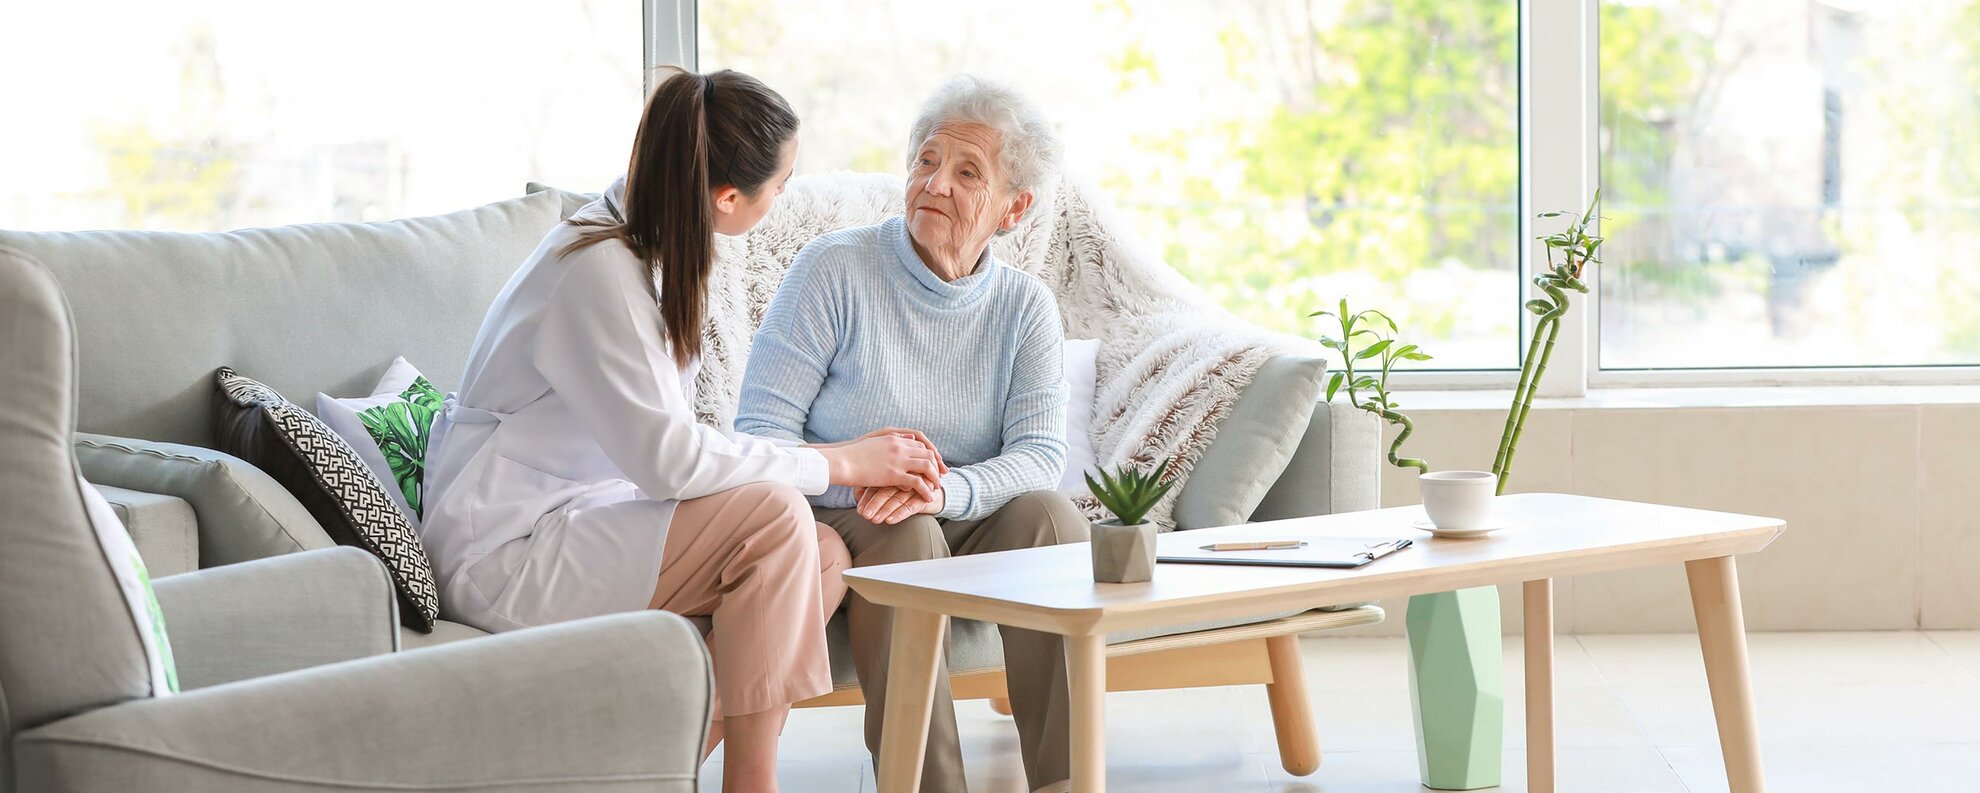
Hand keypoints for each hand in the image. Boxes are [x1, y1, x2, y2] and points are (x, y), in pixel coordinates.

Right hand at [816, 432, 942, 497]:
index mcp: (893, 438)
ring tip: (936, 487)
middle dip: (936, 464)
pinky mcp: (894, 474)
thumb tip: (901, 442)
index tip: (933, 463)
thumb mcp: (872, 443)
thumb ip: (888, 442)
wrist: (841, 461)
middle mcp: (899, 446)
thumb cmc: (851, 455)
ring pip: (927, 465)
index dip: (929, 453)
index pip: (919, 442)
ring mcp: (898, 460)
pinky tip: (927, 497)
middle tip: (940, 476)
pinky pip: (918, 482)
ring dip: (934, 477)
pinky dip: (926, 490)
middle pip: (927, 452)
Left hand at [854, 485, 943, 524]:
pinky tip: (889, 521)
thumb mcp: (892, 483)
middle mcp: (905, 477)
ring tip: (873, 520)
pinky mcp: (924, 498)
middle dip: (874, 504)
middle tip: (864, 515)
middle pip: (887, 489)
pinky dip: (899, 514)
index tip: (858, 508)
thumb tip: (856, 492)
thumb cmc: (908, 485)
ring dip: (884, 510)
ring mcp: (915, 487)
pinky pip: (910, 506)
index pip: (878, 482)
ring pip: (897, 499)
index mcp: (895, 470)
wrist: (935, 488)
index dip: (867, 495)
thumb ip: (875, 485)